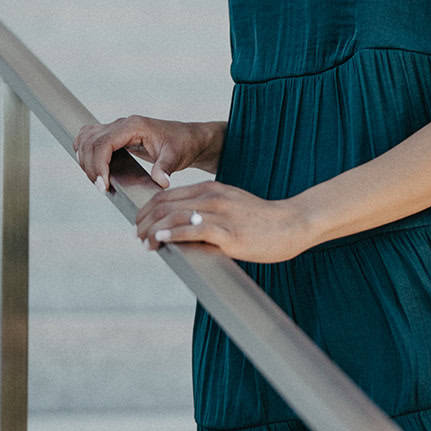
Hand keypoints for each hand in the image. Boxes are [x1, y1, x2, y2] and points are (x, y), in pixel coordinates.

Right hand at [74, 115, 210, 191]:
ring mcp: (116, 128)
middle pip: (90, 142)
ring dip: (85, 160)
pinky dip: (85, 152)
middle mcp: (121, 124)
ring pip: (86, 139)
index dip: (98, 165)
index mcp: (133, 126)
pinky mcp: (114, 135)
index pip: (103, 143)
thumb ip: (166, 168)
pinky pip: (90, 139)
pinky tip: (92, 169)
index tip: (103, 185)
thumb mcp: (176, 157)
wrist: (187, 139)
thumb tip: (161, 182)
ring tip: (98, 181)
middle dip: (91, 167)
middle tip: (102, 188)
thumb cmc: (182, 145)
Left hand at [134, 181, 313, 263]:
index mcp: (212, 188)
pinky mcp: (227, 232)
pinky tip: (160, 240)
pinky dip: (171, 234)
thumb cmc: (264, 221)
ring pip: (173, 216)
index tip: (141, 224)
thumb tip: (186, 228)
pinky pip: (192, 230)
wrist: (293, 223)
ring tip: (144, 242)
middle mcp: (212, 196)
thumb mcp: (233, 207)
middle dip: (145, 220)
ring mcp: (219, 213)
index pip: (168, 195)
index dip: (149, 209)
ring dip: (153, 230)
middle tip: (137, 235)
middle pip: (165, 204)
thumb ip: (210, 212)